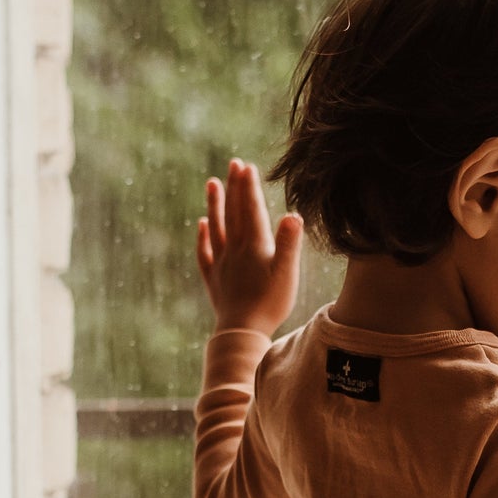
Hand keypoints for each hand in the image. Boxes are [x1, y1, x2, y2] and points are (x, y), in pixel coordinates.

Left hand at [197, 159, 301, 337]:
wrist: (242, 333)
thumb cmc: (270, 305)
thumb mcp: (286, 275)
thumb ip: (289, 244)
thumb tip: (294, 215)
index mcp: (254, 247)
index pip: (252, 210)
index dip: (250, 187)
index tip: (248, 166)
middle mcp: (235, 250)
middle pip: (234, 213)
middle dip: (235, 187)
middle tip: (234, 164)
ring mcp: (221, 264)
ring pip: (216, 227)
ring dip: (215, 204)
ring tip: (213, 183)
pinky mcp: (214, 280)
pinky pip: (205, 252)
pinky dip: (203, 236)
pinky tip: (203, 224)